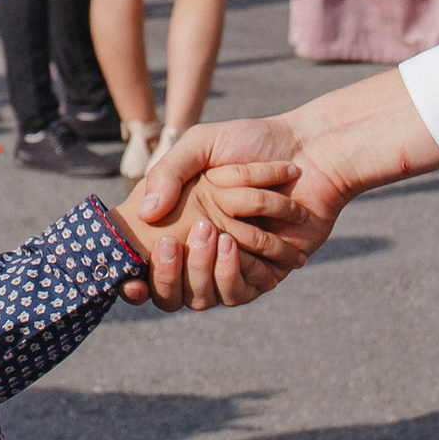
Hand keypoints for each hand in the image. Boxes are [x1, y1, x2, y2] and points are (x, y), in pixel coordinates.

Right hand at [114, 161, 307, 308]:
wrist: (308, 150)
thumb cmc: (251, 141)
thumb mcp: (201, 144)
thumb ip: (168, 172)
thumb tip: (145, 212)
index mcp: (177, 226)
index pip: (143, 269)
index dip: (132, 283)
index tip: (129, 277)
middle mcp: (200, 253)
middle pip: (170, 295)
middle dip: (169, 275)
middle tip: (176, 241)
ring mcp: (230, 267)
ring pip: (203, 298)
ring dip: (203, 271)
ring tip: (217, 235)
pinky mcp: (263, 275)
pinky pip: (241, 293)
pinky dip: (235, 273)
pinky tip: (234, 245)